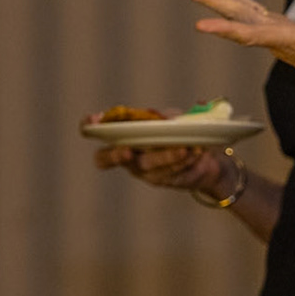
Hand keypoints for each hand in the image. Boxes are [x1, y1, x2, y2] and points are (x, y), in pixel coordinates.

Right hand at [83, 111, 233, 198]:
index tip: (94, 121)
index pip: (95, 129)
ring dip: (165, 155)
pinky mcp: (157, 179)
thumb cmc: (178, 131)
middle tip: (127, 151)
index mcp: (121, 131)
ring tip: (184, 148)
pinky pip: (165, 172)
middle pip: (103, 158)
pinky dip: (180, 161)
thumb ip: (166, 116)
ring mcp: (138, 168)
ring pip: (145, 164)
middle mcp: (123, 152)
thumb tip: (164, 119)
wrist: (205, 154)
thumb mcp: (172, 118)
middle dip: (115, 155)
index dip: (89, 125)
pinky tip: (193, 154)